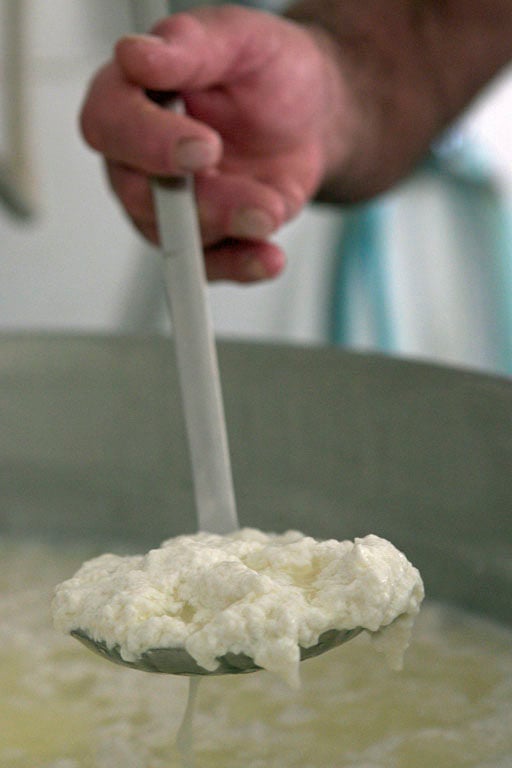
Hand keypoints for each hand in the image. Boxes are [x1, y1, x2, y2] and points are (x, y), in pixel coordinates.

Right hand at [80, 6, 347, 281]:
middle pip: (140, 195)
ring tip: (273, 210)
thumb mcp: (240, 40)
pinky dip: (241, 265)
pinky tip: (267, 256)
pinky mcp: (204, 238)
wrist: (312, 117)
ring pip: (175, 237)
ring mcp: (168, 205)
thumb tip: (137, 55)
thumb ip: (190, 45)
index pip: (110, 125)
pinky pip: (209, 266)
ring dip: (230, 230)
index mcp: (132, 99)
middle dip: (202, 202)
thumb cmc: (269, 73)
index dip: (149, 143)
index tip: (203, 146)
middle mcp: (139, 159)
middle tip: (253, 198)